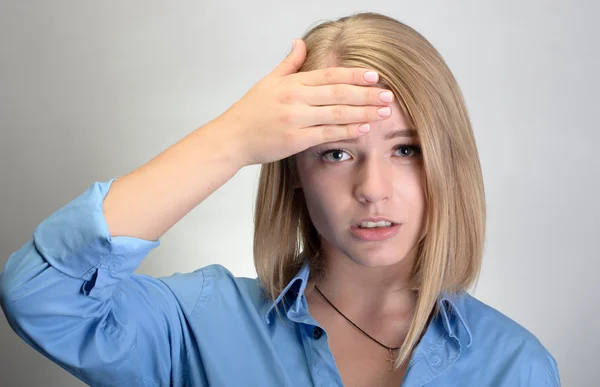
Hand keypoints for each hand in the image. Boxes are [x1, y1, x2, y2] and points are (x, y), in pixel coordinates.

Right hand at [217, 38, 393, 165]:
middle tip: (388, 95)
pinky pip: (327, 134)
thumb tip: (300, 42)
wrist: (232, 138)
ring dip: (364, 112)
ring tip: (383, 112)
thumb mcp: (268, 81)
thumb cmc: (250, 111)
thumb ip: (289, 64)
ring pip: (337, 114)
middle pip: (339, 93)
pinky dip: (347, 131)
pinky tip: (364, 128)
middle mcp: (295, 99)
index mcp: (292, 83)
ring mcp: (295, 120)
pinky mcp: (295, 141)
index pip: (330, 75)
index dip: (354, 75)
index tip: (374, 76)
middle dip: (367, 94)